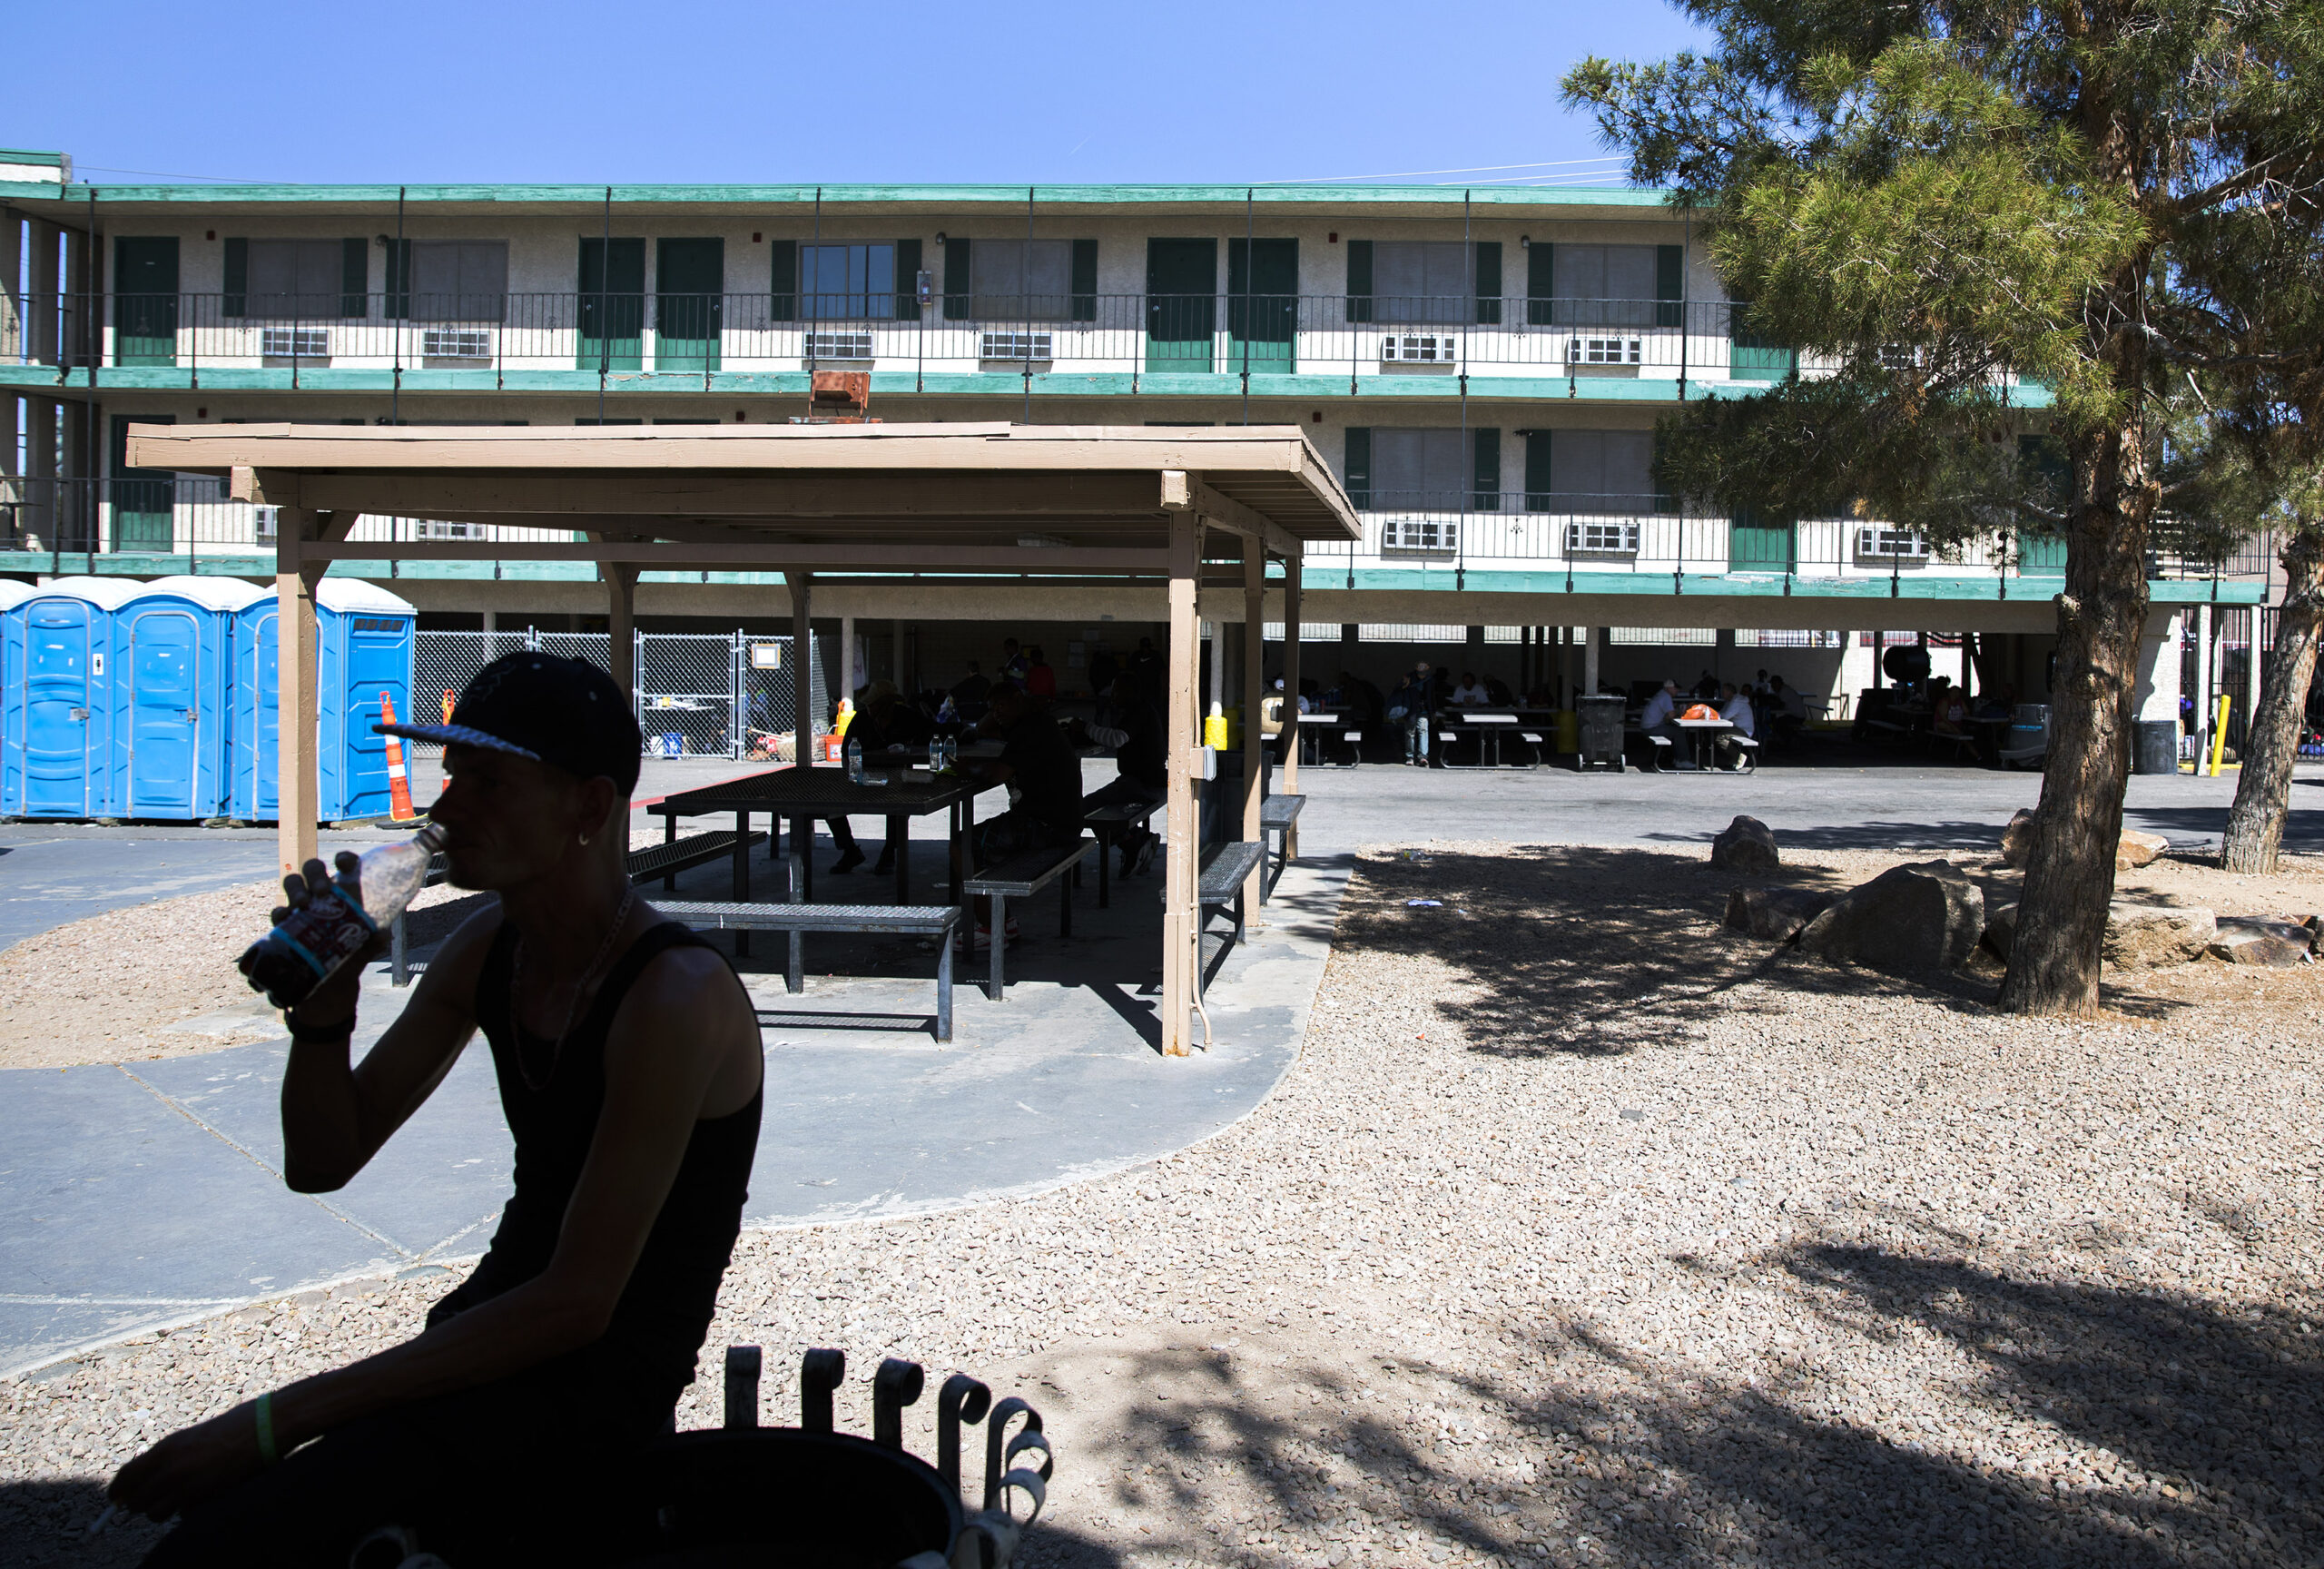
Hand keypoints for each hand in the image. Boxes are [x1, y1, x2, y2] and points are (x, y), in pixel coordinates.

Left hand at [108, 1403, 268, 1522]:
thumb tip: (141, 1481)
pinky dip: (187, 1508)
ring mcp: (186, 1485)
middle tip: (152, 1498)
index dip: (118, 1491)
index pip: (125, 1477)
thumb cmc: (229, 1428)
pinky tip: (203, 1492)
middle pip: (135, 1501)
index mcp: (164, 1449)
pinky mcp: (203, 1498)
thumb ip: (165, 1458)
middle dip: (140, 1503)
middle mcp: (169, 1469)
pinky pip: (182, 1513)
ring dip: (162, 1509)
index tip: (116, 1499)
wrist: (264, 1428)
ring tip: (178, 1497)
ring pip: (155, 1513)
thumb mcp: (189, 1439)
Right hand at [252, 854, 385, 1017]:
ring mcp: (303, 906)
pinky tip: (284, 917)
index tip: (344, 863)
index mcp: (346, 889)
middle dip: (315, 873)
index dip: (344, 859)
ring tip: (303, 904)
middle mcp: (322, 893)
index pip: (345, 865)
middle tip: (324, 890)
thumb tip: (380, 934)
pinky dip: (279, 912)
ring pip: (292, 883)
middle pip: (313, 868)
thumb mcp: (369, 945)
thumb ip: (376, 939)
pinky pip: (278, 912)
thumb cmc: (354, 952)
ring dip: (296, 889)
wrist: (334, 982)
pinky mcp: (287, 925)